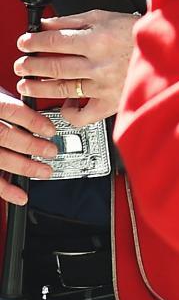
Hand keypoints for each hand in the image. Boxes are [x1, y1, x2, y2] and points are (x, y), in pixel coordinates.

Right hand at [0, 88, 63, 204]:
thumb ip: (8, 104)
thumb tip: (36, 110)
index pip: (11, 110)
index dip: (33, 121)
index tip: (50, 130)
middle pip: (5, 135)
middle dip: (32, 145)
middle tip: (51, 151)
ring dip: (23, 167)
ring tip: (44, 171)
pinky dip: (5, 189)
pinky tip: (20, 196)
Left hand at [16, 11, 136, 126]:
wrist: (170, 52)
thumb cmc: (137, 34)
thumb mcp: (106, 17)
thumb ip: (72, 21)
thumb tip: (45, 24)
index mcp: (97, 40)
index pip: (54, 41)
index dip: (33, 42)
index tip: (24, 44)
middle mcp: (99, 64)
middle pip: (54, 66)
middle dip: (30, 65)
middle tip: (21, 65)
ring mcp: (104, 86)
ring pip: (62, 89)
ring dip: (39, 88)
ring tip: (28, 85)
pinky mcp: (111, 103)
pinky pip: (84, 115)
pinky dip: (69, 113)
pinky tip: (65, 106)